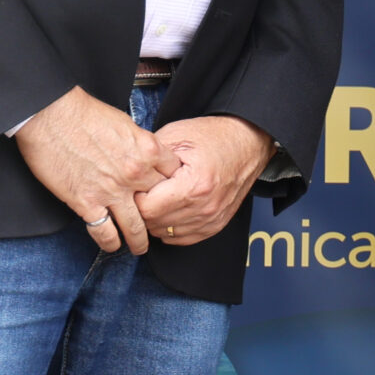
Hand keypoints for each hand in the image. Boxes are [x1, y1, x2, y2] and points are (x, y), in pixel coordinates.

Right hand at [15, 87, 180, 254]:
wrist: (51, 115)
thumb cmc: (85, 113)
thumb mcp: (127, 124)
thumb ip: (141, 145)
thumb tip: (146, 157)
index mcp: (149, 150)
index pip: (175, 176)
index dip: (175, 188)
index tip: (172, 197)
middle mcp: (136, 174)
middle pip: (160, 204)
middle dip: (161, 217)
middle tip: (160, 227)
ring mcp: (112, 191)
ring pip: (136, 226)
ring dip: (139, 241)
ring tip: (140, 247)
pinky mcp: (86, 203)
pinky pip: (104, 232)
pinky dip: (110, 242)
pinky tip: (113, 245)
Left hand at [135, 116, 274, 243]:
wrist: (248, 143)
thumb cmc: (213, 137)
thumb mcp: (176, 136)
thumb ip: (149, 159)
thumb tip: (126, 178)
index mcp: (195, 185)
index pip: (146, 208)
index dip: (135, 196)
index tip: (137, 184)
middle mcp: (205, 207)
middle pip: (154, 223)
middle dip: (143, 208)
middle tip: (145, 190)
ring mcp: (212, 218)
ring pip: (164, 234)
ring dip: (156, 219)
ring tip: (158, 198)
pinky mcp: (215, 225)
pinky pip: (181, 239)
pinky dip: (170, 227)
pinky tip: (170, 209)